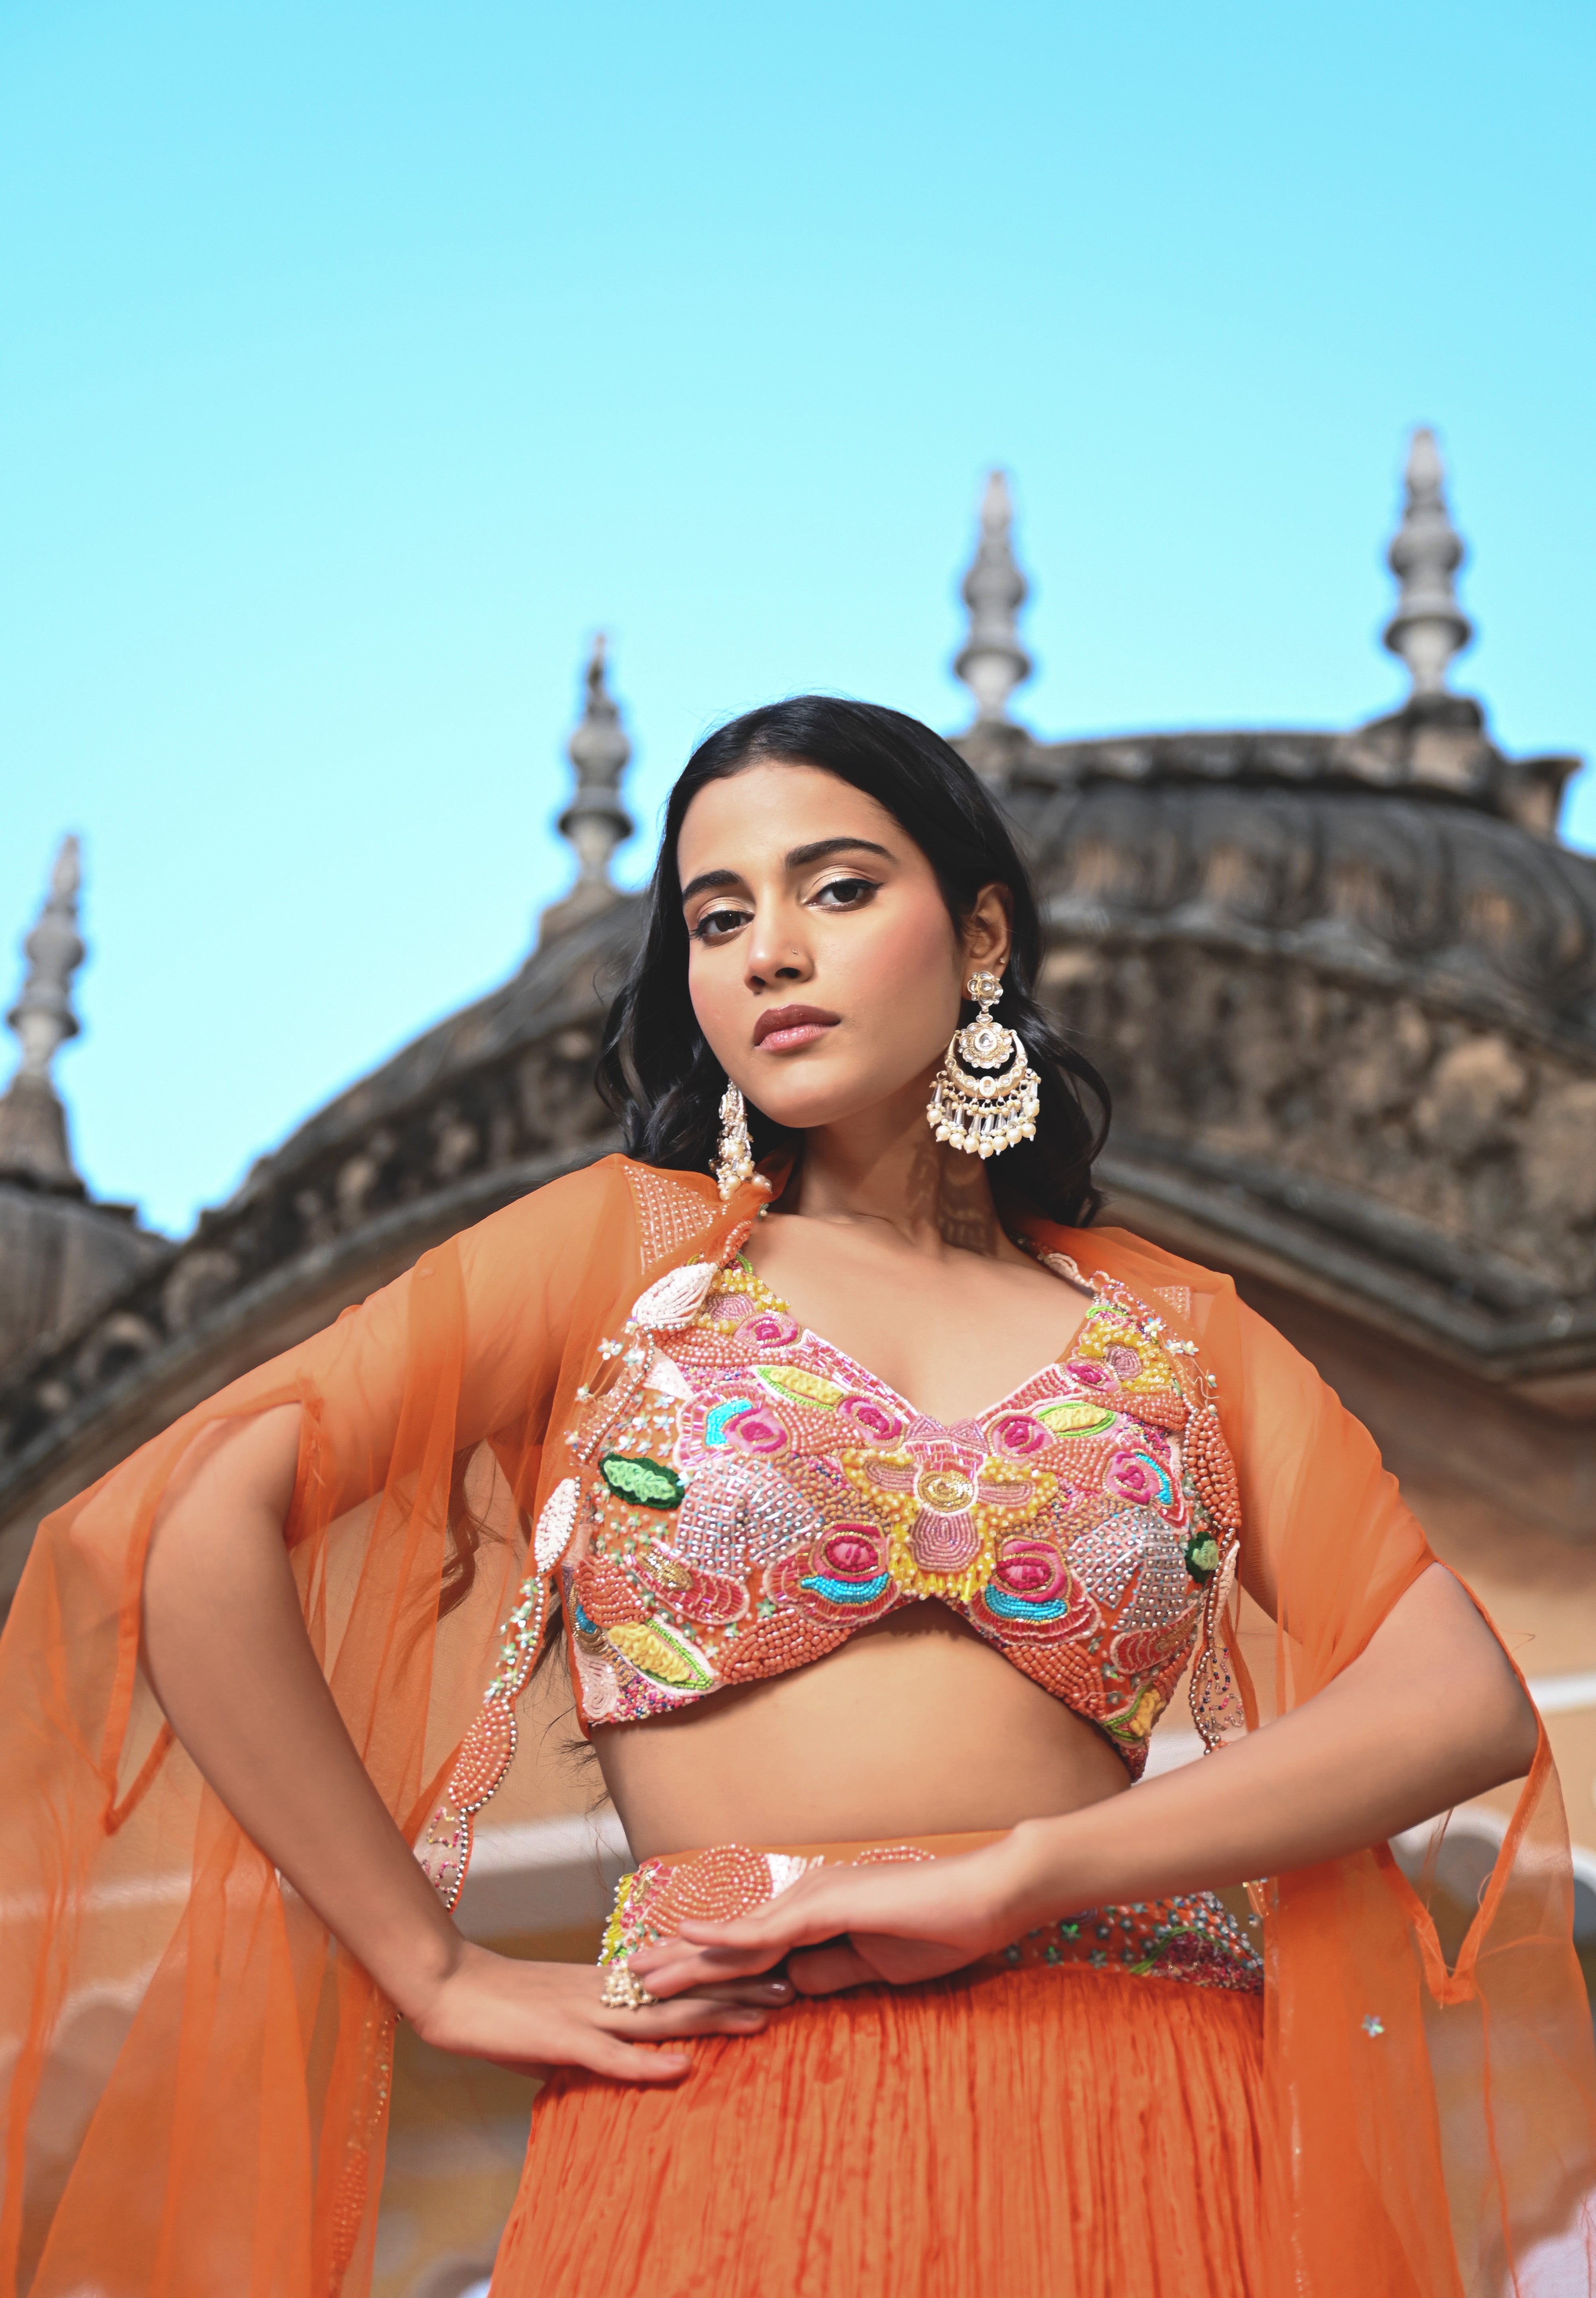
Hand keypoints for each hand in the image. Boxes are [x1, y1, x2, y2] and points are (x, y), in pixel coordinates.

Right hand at [404, 1939, 793, 2083]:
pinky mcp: (560, 2040)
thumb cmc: (502, 2007)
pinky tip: (681, 2069)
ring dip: (714, 2018)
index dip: (727, 1975)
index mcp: (608, 1985)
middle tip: (794, 1985)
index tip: (771, 1968)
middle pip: (686, 1992)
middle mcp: (607, 1993)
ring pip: (662, 2017)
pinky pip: (610, 2055)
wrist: (450, 1989)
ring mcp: (586, 2014)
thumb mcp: (559, 2019)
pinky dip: (646, 2064)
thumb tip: (623, 2053)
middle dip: (741, 1990)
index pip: (680, 1979)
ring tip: (761, 2019)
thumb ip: (597, 2032)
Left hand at [629, 1838, 1025, 2000]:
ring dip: (687, 1957)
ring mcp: (813, 1897)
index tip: (664, 1984)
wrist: (983, 1899)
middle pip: (729, 1938)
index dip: (705, 1969)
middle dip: (678, 1960)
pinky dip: (727, 1935)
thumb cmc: (938, 1930)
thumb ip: (830, 1974)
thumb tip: (790, 1987)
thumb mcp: (874, 1967)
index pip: (750, 1950)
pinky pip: (770, 1928)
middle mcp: (805, 1899)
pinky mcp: (828, 1905)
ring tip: (640, 1972)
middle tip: (628, 1977)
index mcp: (816, 1917)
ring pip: (738, 1935)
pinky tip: (691, 1937)